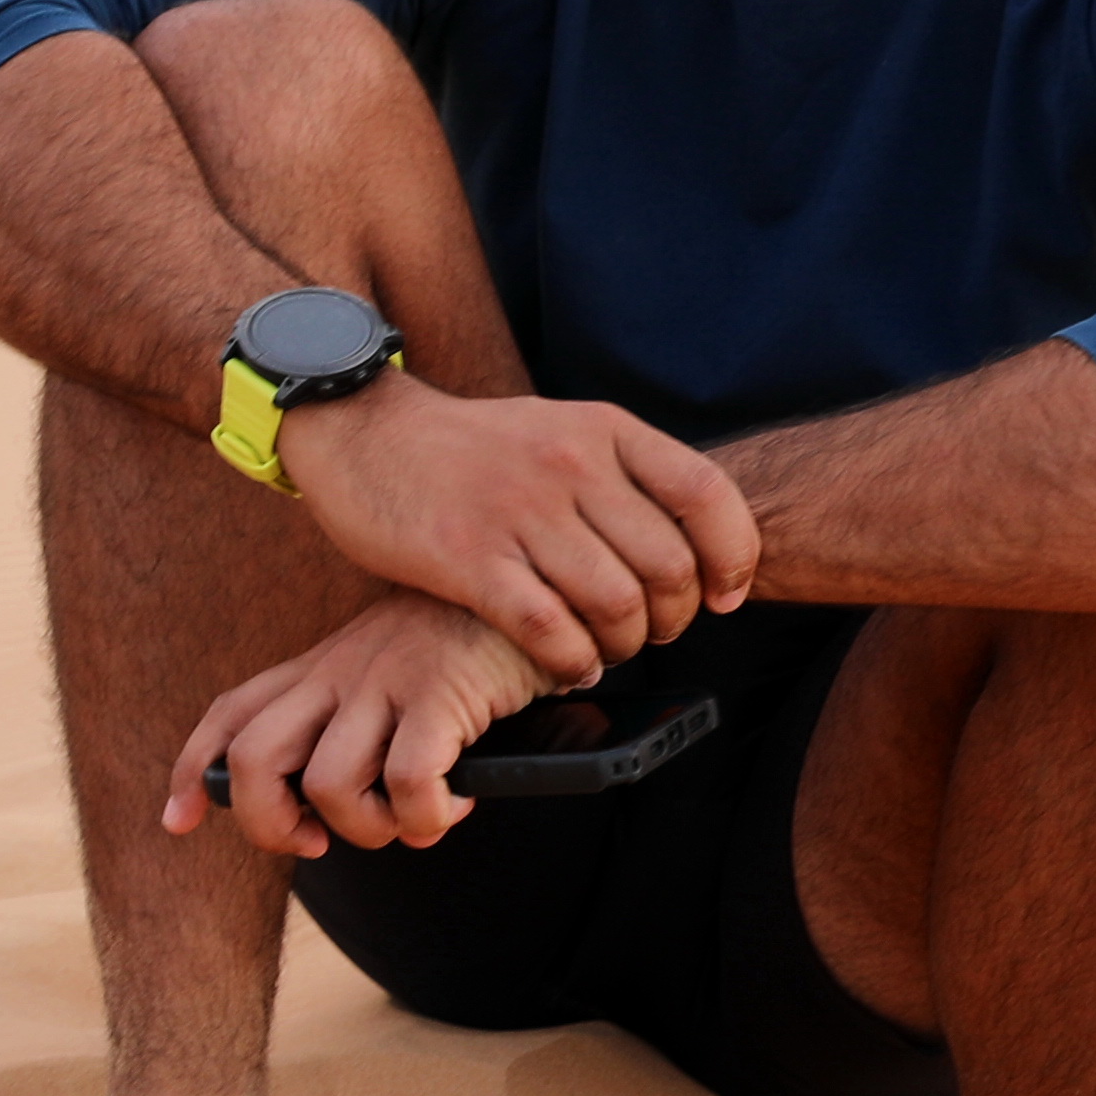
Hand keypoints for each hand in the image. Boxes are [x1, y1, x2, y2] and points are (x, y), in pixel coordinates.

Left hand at [171, 595, 553, 858]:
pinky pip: (408, 783)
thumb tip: (336, 811)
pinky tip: (456, 804)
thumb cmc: (466, 645)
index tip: (178, 821)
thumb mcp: (388, 670)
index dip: (192, 772)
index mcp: (317, 668)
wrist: (536, 585)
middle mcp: (337, 672)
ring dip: (370, 830)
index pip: (229, 716)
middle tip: (315, 844)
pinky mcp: (439, 692)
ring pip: (329, 787)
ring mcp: (384, 680)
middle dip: (268, 825)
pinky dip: (427, 817)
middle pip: (253, 761)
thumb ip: (353, 722)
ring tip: (410, 819)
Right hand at [282, 370, 756, 685]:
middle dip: (672, 619)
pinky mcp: (466, 558)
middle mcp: (568, 465)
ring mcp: (517, 511)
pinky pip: (547, 628)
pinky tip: (568, 667)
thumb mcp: (555, 429)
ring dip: (624, 646)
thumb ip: (618, 472)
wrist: (362, 430)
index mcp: (601, 429)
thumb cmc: (466, 447)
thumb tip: (688, 543)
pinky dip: (572, 661)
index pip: (705, 496)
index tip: (725, 596)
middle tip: (650, 634)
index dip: (733, 558)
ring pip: (614, 604)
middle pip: (666, 567)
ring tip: (606, 651)